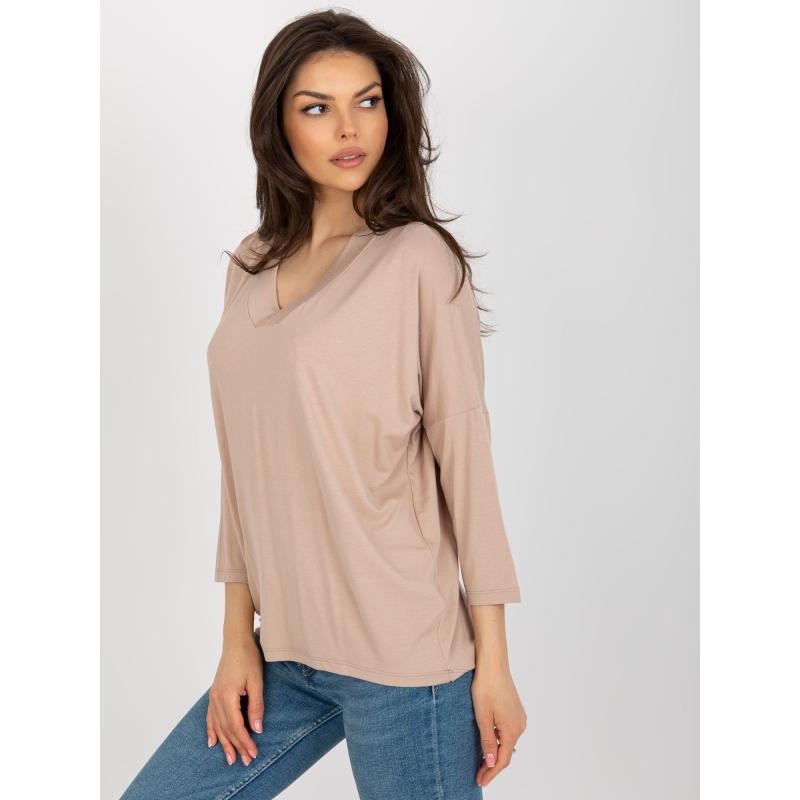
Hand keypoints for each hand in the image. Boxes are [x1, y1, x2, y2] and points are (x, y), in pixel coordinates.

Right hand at [206, 635, 263, 765]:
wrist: (236, 642)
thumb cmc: (248, 658)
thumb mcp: (256, 681)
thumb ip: (256, 705)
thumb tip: (257, 729)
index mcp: (227, 696)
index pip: (236, 726)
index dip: (245, 741)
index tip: (253, 752)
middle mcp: (217, 699)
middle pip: (226, 729)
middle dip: (236, 746)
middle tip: (246, 760)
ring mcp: (213, 697)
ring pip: (217, 726)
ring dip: (224, 743)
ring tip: (230, 758)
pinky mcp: (214, 694)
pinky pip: (210, 717)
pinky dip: (211, 731)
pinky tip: (212, 742)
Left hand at [471, 662, 526, 787]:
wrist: (494, 664)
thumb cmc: (486, 687)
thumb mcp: (482, 717)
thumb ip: (487, 741)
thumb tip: (492, 763)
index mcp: (512, 729)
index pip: (503, 759)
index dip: (491, 772)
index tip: (481, 781)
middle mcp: (520, 725)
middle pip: (506, 752)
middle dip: (493, 765)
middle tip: (479, 776)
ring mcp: (519, 717)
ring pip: (507, 742)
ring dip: (496, 753)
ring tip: (482, 763)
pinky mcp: (516, 710)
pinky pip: (508, 732)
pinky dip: (499, 741)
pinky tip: (490, 743)